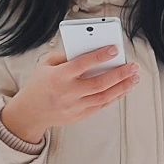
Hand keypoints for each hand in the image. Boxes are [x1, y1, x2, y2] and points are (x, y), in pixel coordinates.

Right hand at [0, 45, 139, 142]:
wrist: (29, 112)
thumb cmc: (39, 84)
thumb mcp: (45, 64)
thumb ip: (64, 55)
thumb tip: (87, 48)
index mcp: (59, 77)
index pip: (83, 64)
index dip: (100, 56)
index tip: (115, 49)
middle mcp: (68, 92)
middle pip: (99, 83)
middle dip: (119, 74)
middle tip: (133, 66)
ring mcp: (75, 106)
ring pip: (104, 96)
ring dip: (122, 87)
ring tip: (134, 77)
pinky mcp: (79, 115)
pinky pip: (101, 106)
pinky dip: (114, 97)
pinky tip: (123, 89)